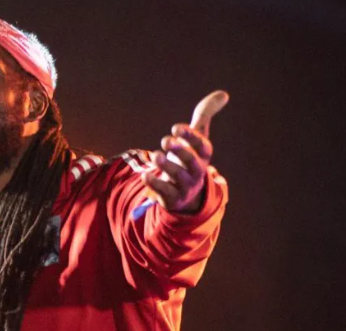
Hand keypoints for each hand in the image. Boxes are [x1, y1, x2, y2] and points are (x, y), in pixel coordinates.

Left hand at [142, 90, 228, 212]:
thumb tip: (223, 94)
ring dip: (167, 167)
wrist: (185, 193)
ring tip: (155, 156)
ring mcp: (185, 186)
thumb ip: (204, 115)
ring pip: (179, 177)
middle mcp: (197, 171)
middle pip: (193, 162)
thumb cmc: (189, 158)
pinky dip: (155, 184)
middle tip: (165, 140)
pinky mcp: (172, 198)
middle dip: (180, 151)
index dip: (191, 137)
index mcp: (203, 156)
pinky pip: (165, 192)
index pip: (203, 147)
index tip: (176, 127)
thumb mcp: (197, 138)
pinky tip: (145, 175)